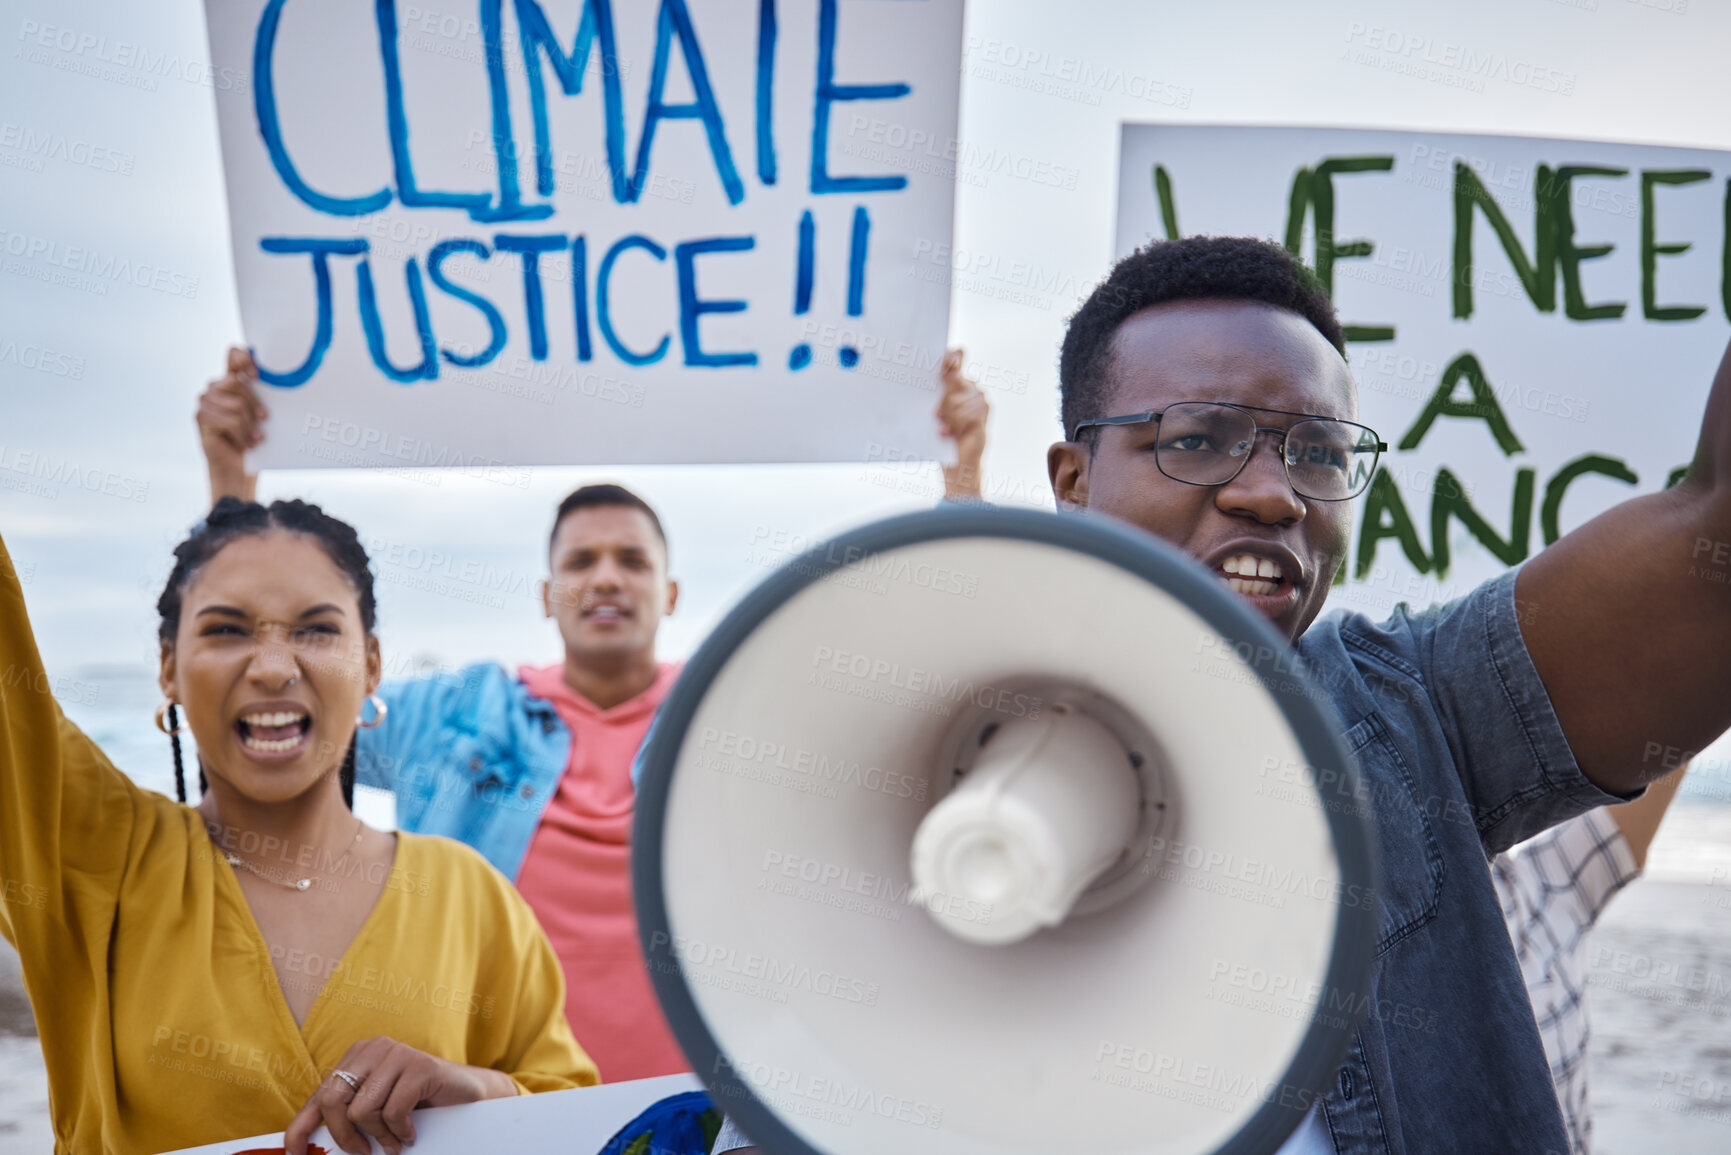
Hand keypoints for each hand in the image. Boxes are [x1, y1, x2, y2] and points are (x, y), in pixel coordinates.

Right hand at [197, 346, 265, 503]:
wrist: (241, 466)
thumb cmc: (255, 437)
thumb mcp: (263, 413)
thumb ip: (266, 394)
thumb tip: (283, 379)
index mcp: (233, 379)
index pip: (233, 354)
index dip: (244, 358)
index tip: (258, 375)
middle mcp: (217, 386)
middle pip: (236, 381)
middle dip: (254, 403)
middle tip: (265, 419)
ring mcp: (206, 400)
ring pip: (234, 403)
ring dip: (249, 424)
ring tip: (255, 437)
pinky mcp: (201, 415)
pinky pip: (227, 419)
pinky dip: (241, 433)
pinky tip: (247, 443)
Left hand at [284, 1036, 516, 1154]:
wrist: (465, 1093)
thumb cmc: (417, 1104)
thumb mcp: (376, 1109)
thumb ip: (348, 1117)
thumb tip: (308, 1145)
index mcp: (357, 1057)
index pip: (318, 1095)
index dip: (300, 1127)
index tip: (294, 1154)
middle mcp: (374, 1049)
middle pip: (334, 1100)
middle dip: (343, 1136)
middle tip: (363, 1152)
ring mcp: (398, 1054)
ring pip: (363, 1109)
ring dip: (379, 1136)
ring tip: (394, 1142)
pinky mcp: (421, 1065)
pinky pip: (393, 1110)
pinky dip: (400, 1131)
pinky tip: (410, 1133)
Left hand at [936, 348, 988, 499]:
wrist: (953, 462)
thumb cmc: (938, 435)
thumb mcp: (932, 411)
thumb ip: (934, 392)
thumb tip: (933, 377)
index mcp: (953, 381)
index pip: (957, 356)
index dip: (953, 355)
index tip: (948, 360)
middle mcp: (968, 386)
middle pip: (957, 379)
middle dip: (945, 397)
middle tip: (935, 414)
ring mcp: (979, 398)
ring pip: (963, 396)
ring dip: (950, 414)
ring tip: (941, 426)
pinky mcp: (984, 412)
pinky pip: (972, 410)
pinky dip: (958, 423)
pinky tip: (949, 433)